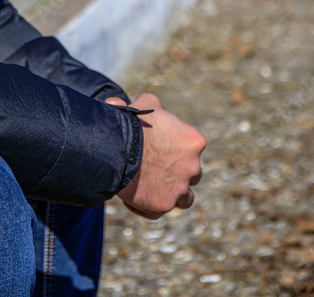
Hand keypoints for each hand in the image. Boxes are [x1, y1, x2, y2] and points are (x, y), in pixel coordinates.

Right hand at [105, 92, 205, 219]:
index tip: (159, 145)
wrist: (119, 147)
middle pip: (192, 174)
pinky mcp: (163, 205)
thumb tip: (141, 106)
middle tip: (156, 166)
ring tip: (152, 188)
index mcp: (194, 141)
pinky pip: (158, 211)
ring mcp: (180, 189)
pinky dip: (147, 206)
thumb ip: (154, 106)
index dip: (176, 147)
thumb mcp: (147, 102)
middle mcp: (193, 167)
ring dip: (172, 193)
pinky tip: (133, 198)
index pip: (192, 147)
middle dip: (178, 171)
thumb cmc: (134, 122)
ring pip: (184, 198)